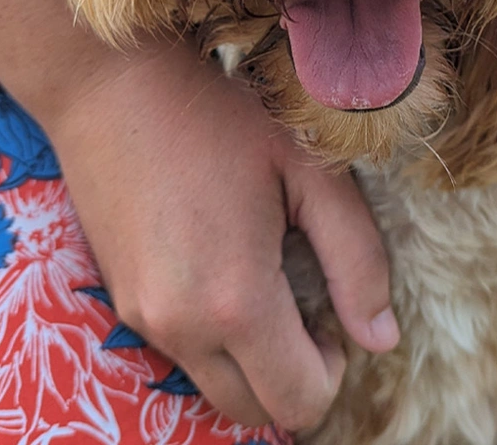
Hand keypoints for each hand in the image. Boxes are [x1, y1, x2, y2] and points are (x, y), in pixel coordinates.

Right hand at [43, 43, 399, 429]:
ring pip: (212, 387)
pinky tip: (219, 267)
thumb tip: (382, 339)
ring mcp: (141, 316)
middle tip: (302, 303)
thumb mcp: (310, 171)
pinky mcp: (119, 298)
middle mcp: (180, 326)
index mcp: (236, 300)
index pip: (298, 403)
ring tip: (262, 279)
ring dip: (249, 361)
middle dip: (292, 377)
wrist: (114, 84)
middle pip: (252, 412)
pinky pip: (178, 352)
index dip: (332, 370)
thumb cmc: (221, 116)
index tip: (329, 313)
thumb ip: (357, 258)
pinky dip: (210, 338)